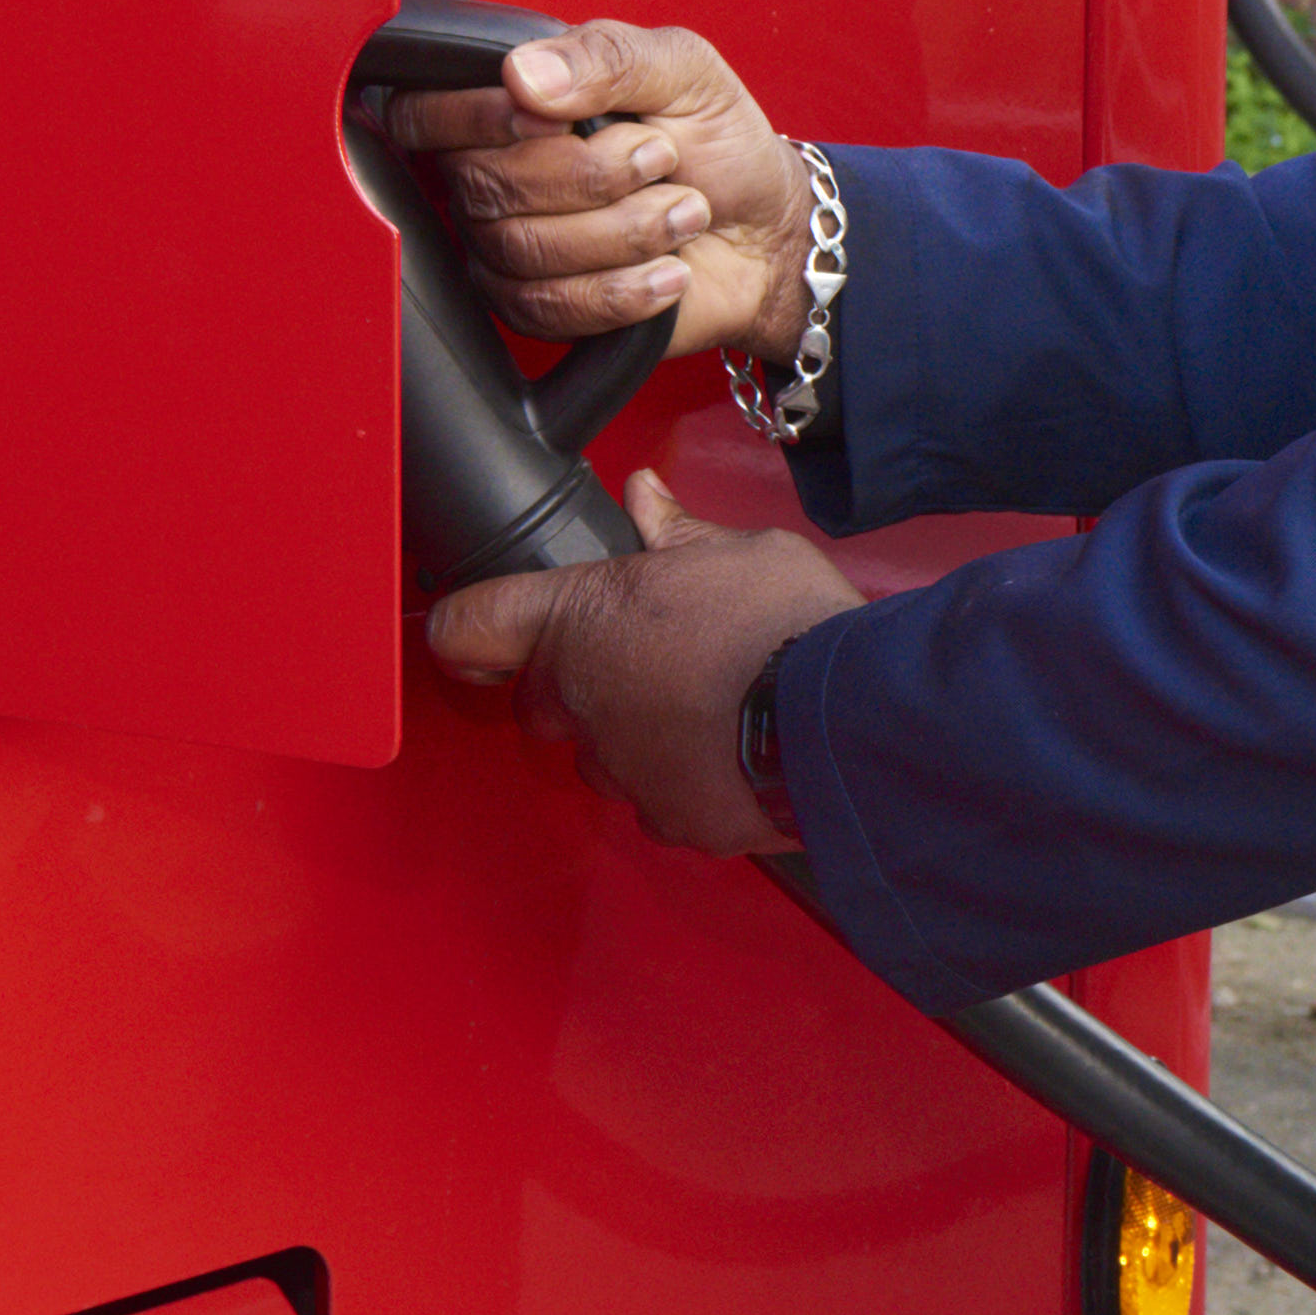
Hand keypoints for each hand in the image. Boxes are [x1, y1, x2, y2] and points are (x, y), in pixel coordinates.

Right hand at [384, 17, 813, 360]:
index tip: (561, 118)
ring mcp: (511, 248)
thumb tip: (520, 74)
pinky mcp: (542, 309)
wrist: (767, 232)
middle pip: (483, 185)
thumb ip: (606, 57)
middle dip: (592, 174)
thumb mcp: (682, 71)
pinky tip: (671, 268)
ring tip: (683, 209)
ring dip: (626, 231)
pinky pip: (551, 307)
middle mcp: (495, 177)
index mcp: (512, 105)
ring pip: (522, 249)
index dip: (482, 118)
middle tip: (662, 157)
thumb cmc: (718, 143)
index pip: (425, 114)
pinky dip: (625, 288)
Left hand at [426, 473, 866, 855]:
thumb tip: (645, 495)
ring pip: (598, 758)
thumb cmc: (790, 625)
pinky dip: (684, 788)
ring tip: (703, 716)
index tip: (481, 638)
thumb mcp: (743, 551)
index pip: (470, 623)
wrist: (847, 722)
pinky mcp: (668, 819)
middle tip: (642, 665)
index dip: (468, 629)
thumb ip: (679, 533)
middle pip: (533, 703)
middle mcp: (582, 697)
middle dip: (573, 688)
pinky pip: (656, 806)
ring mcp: (621, 766)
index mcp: (584, 616)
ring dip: (631, 740)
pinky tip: (732, 759)